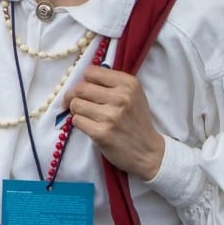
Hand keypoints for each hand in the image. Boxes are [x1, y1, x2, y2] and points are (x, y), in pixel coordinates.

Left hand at [64, 66, 165, 180]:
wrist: (149, 152)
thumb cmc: (137, 121)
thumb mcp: (133, 95)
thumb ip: (111, 83)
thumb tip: (81, 79)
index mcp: (128, 84)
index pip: (91, 72)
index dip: (85, 81)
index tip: (86, 89)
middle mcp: (121, 97)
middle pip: (80, 88)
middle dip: (74, 95)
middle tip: (77, 102)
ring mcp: (111, 116)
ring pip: (75, 104)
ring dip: (76, 110)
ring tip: (87, 115)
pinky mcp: (101, 133)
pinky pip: (77, 120)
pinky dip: (79, 123)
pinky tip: (90, 126)